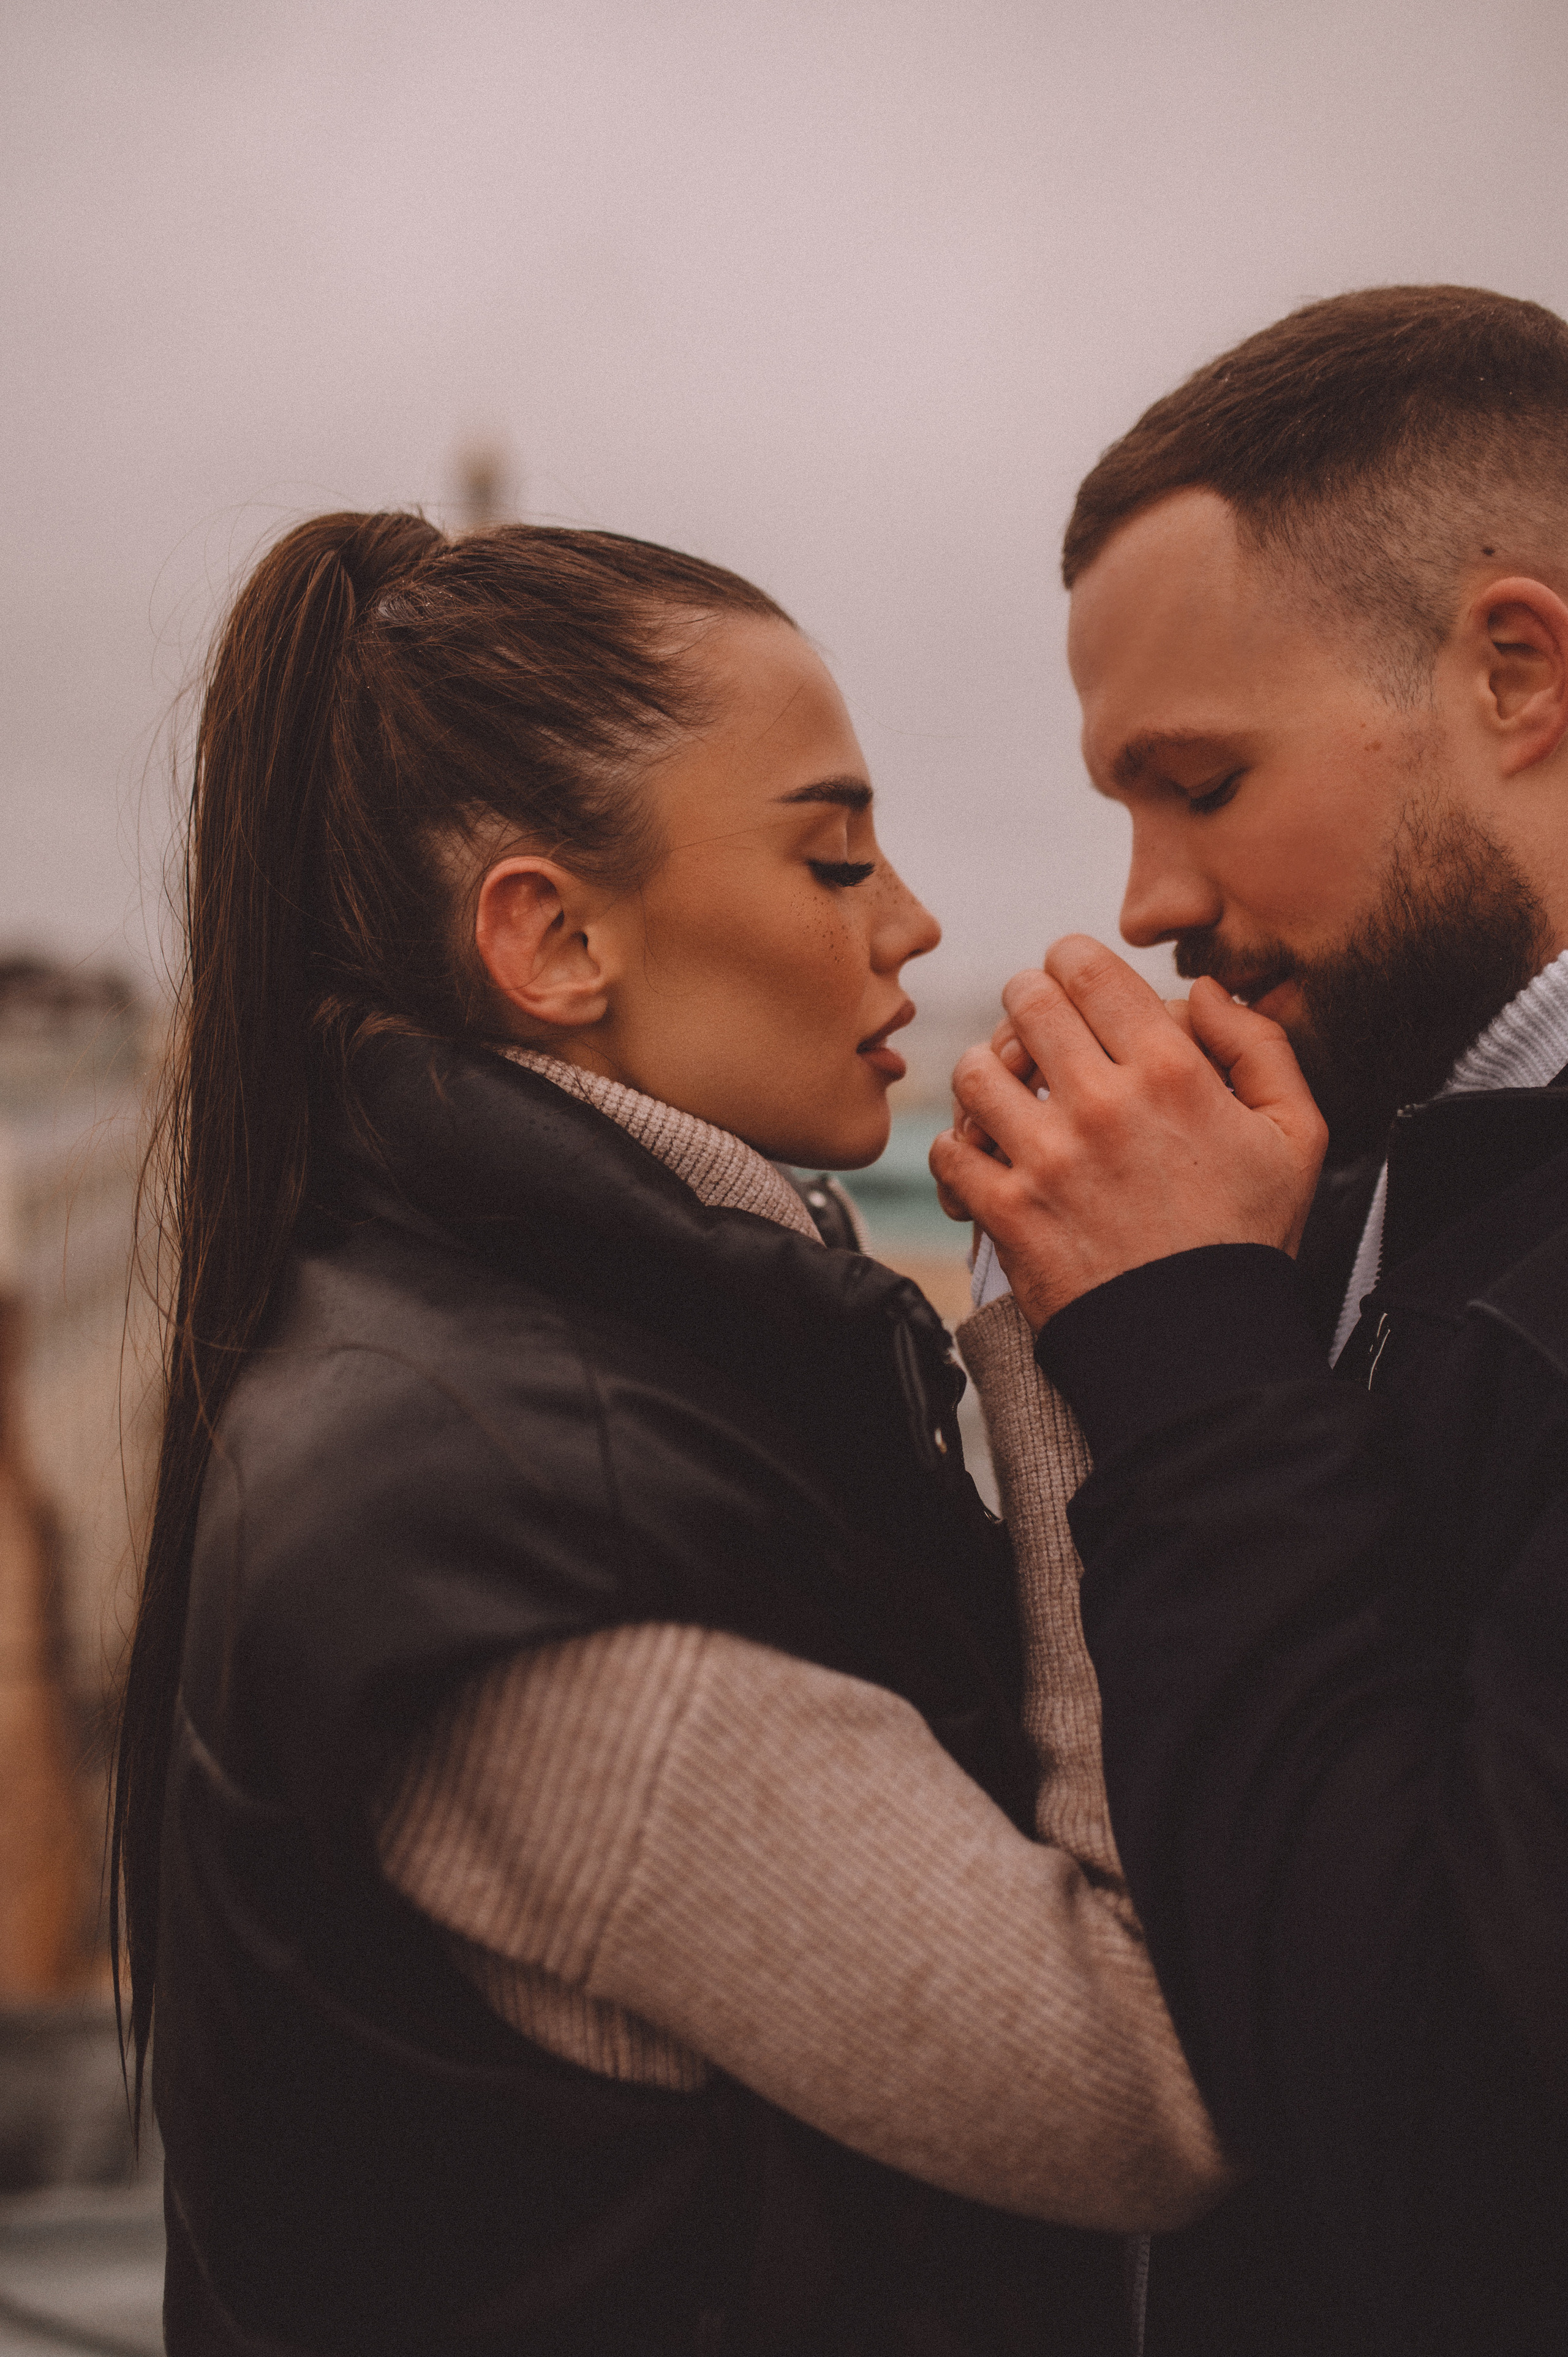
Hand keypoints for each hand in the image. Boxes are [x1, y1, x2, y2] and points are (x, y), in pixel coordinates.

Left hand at [929, 937, 1327, 1329]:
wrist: (1200, 1346)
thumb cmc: (1247, 1237)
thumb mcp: (1296, 1133)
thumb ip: (1259, 1044)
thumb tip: (1203, 990)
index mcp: (1171, 1072)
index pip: (1087, 967)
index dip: (1071, 962)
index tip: (1074, 983)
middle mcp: (1104, 1103)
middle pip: (1023, 1000)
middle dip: (1027, 1005)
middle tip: (1040, 1033)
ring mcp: (1049, 1159)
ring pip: (975, 1069)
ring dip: (988, 1075)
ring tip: (1009, 1095)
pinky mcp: (1008, 1213)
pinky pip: (949, 1151)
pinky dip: (959, 1149)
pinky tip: (987, 1158)